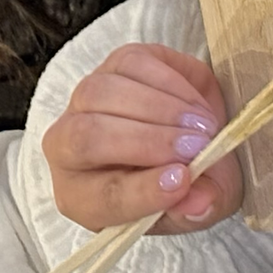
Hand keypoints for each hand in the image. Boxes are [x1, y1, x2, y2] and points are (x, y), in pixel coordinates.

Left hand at [43, 43, 243, 235]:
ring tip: (204, 128)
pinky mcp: (110, 64)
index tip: (183, 179)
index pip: (101, 195)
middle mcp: (67, 147)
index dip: (143, 190)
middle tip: (198, 148)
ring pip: (104, 92)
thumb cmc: (182, 182)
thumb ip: (196, 208)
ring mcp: (82, 99)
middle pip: (89, 136)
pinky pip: (130, 64)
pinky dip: (170, 84)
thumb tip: (200, 201)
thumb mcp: (194, 206)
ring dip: (162, 109)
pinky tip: (196, 106)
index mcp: (83, 197)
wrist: (189, 138)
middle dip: (149, 141)